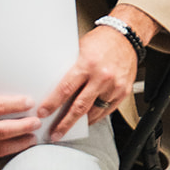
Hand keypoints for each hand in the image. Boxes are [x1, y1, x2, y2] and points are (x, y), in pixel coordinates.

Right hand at [0, 87, 41, 168]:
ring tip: (31, 138)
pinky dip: (3, 152)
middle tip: (36, 123)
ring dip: (19, 143)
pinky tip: (13, 148)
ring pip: (0, 148)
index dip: (16, 105)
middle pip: (4, 130)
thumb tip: (2, 90)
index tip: (29, 103)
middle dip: (24, 126)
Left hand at [39, 23, 138, 140]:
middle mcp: (102, 77)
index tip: (43, 113)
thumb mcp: (80, 49)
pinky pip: (108, 110)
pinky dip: (96, 116)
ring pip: (94, 112)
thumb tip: (54, 84)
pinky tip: (88, 119)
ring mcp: (114, 86)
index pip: (65, 89)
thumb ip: (71, 68)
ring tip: (70, 128)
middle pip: (79, 107)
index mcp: (87, 64)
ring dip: (81, 122)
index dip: (52, 104)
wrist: (126, 37)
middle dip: (65, 123)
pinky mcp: (123, 91)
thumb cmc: (102, 41)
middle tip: (55, 133)